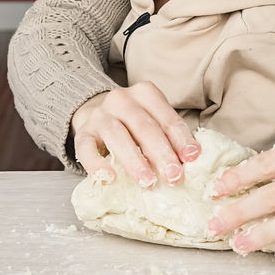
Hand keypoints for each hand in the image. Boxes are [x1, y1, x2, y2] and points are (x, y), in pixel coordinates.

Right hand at [70, 82, 201, 188]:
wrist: (94, 112)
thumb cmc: (132, 123)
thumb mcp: (153, 121)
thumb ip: (169, 137)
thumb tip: (191, 161)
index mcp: (145, 93)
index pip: (166, 117)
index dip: (180, 138)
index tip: (192, 158)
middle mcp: (121, 100)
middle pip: (144, 126)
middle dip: (161, 152)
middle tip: (174, 176)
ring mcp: (99, 115)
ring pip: (117, 135)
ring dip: (134, 160)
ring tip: (147, 181)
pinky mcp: (82, 132)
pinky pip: (86, 148)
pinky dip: (97, 164)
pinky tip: (110, 178)